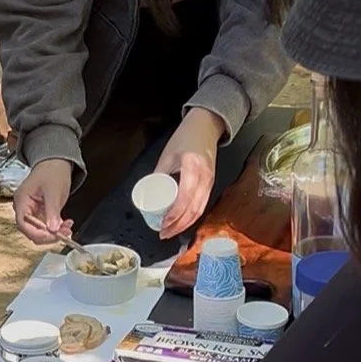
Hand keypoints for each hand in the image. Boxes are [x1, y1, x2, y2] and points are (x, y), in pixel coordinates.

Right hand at [12, 158, 73, 245]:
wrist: (56, 163)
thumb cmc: (51, 172)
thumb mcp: (53, 191)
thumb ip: (52, 211)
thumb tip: (53, 229)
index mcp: (21, 201)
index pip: (23, 224)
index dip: (37, 233)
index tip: (53, 235)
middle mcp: (24, 208)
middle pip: (31, 231)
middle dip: (48, 235)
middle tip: (64, 234)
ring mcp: (32, 211)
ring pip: (40, 231)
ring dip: (55, 233)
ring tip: (68, 228)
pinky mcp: (41, 213)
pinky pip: (47, 226)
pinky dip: (57, 228)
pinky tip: (66, 225)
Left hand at [155, 107, 226, 237]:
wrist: (205, 127)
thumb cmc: (185, 138)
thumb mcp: (167, 155)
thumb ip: (159, 174)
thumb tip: (148, 194)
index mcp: (192, 167)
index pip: (184, 198)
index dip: (174, 215)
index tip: (162, 225)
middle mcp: (205, 177)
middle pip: (193, 209)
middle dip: (178, 225)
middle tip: (163, 233)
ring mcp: (210, 181)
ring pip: (199, 210)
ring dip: (185, 224)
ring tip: (170, 232)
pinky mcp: (212, 184)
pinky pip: (203, 204)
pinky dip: (192, 216)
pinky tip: (182, 222)